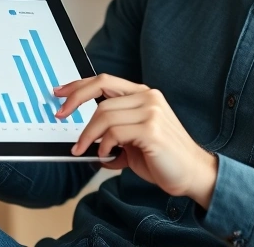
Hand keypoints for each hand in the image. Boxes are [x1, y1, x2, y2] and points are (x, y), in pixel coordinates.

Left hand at [54, 74, 218, 208]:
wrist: (193, 174)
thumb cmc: (163, 158)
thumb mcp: (133, 139)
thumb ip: (113, 131)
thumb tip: (83, 137)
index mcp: (144, 95)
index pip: (104, 80)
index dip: (79, 85)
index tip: (60, 93)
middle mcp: (148, 97)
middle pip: (100, 93)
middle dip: (74, 104)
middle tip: (60, 117)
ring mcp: (152, 111)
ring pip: (104, 114)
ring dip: (87, 135)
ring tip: (83, 150)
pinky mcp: (152, 129)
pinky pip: (114, 132)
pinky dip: (104, 146)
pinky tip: (108, 156)